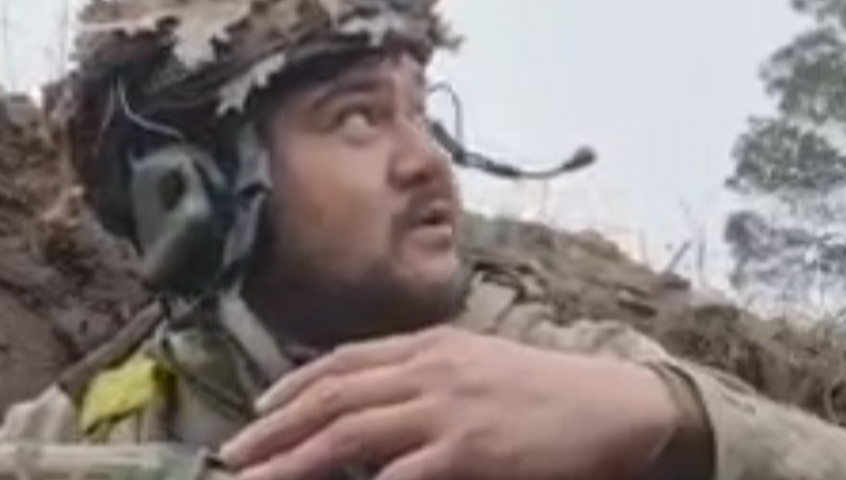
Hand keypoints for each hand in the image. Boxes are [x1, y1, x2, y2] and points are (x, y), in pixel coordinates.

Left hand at [216, 326, 682, 479]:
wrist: (613, 405)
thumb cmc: (544, 389)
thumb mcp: (476, 363)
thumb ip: (423, 374)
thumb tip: (371, 397)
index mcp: (428, 347)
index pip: (341, 364)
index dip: (291, 389)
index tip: (256, 413)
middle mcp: (428, 371)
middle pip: (331, 399)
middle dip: (274, 430)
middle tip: (231, 457)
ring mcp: (447, 411)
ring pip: (349, 435)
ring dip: (295, 461)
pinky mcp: (470, 452)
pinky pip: (402, 474)